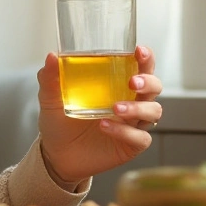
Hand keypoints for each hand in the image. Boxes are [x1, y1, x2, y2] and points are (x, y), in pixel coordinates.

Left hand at [36, 46, 162, 185]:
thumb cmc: (59, 122)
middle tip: (132, 83)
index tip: (139, 51)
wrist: (55, 155)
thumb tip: (51, 55)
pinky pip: (140, 137)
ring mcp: (132, 124)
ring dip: (137, 107)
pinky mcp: (131, 145)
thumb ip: (50, 77)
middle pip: (154, 87)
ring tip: (115, 107)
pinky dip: (125, 131)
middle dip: (148, 82)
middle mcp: (131, 102)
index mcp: (117, 85)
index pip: (140, 68)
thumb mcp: (50, 98)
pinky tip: (105, 126)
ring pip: (153, 111)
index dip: (146, 59)